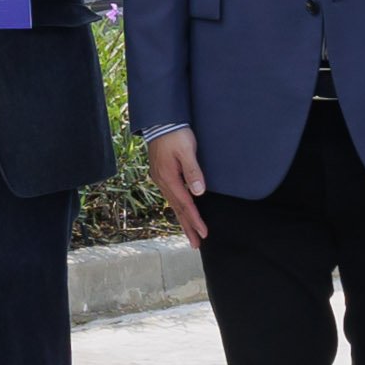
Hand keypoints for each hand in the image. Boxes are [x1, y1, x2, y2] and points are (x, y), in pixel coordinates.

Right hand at [143, 128, 208, 248]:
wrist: (160, 120)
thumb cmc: (175, 133)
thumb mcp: (187, 150)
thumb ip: (193, 171)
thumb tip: (199, 192)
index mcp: (169, 178)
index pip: (185, 204)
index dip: (195, 220)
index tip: (204, 233)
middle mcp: (162, 181)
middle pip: (177, 209)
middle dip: (188, 227)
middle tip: (196, 243)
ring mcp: (160, 178)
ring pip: (173, 204)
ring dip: (182, 220)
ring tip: (190, 233)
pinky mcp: (161, 174)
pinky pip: (171, 196)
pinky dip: (178, 207)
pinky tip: (180, 211)